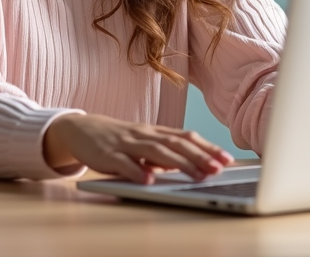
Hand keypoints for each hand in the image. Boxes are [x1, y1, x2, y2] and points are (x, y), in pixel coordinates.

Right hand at [43, 113, 233, 183]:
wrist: (82, 129)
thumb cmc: (120, 140)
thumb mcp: (145, 143)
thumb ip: (166, 152)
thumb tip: (194, 164)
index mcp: (155, 132)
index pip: (186, 137)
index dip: (207, 147)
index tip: (227, 159)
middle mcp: (145, 135)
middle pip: (176, 144)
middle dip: (200, 156)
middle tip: (218, 169)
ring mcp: (127, 143)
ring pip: (156, 152)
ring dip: (179, 164)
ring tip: (196, 175)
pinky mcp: (108, 154)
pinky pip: (124, 163)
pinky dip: (137, 171)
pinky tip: (149, 180)